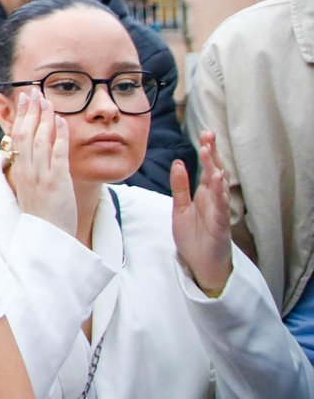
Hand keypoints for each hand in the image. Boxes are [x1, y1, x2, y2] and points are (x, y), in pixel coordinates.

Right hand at [7, 87, 76, 237]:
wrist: (46, 240)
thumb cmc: (41, 215)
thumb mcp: (31, 188)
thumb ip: (31, 168)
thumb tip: (32, 149)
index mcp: (20, 171)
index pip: (16, 136)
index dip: (20, 115)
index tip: (24, 99)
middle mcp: (27, 171)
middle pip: (25, 134)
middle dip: (30, 111)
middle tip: (34, 91)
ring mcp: (41, 176)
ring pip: (39, 140)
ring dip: (43, 118)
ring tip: (47, 100)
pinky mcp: (57, 182)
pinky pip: (58, 154)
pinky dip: (59, 136)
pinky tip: (62, 121)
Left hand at [172, 132, 232, 296]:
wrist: (200, 263)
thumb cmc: (193, 236)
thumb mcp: (180, 207)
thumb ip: (180, 186)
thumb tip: (179, 162)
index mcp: (205, 194)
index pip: (208, 168)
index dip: (207, 151)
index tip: (205, 134)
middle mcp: (214, 199)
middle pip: (215, 171)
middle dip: (212, 153)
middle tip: (208, 134)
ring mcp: (218, 211)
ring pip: (218, 186)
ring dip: (215, 168)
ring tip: (209, 151)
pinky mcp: (220, 225)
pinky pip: (220, 207)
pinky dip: (219, 193)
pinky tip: (218, 180)